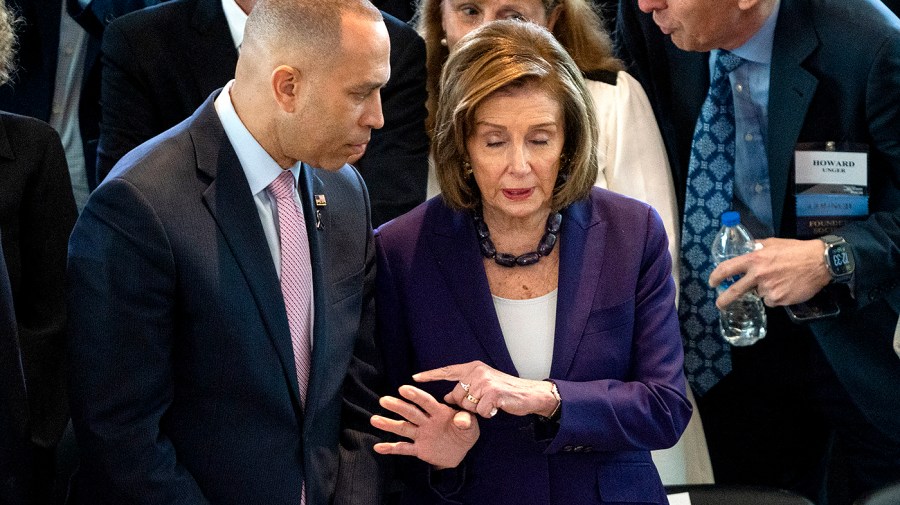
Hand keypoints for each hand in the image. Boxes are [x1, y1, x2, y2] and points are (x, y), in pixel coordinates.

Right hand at [371, 385, 478, 469]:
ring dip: (389, 424)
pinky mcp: (419, 449)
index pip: (426, 402)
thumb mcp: (471, 426)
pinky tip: (378, 447)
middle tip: (384, 400)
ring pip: (403, 428)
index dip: (415, 395)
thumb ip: (466, 421)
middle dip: (397, 406)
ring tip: (374, 420)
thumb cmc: (465, 432)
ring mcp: (421, 435)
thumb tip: (461, 420)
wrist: (461, 450)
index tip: (403, 389)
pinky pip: (403, 449)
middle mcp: (426, 421)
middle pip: (410, 413)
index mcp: (439, 412)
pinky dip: (391, 448)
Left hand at [413, 361, 558, 418]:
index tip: (414, 378)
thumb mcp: (484, 384)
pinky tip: (497, 407)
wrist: (529, 393)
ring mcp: (485, 382)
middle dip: (467, 405)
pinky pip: (480, 412)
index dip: (430, 375)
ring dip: (479, 410)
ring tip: (492, 403)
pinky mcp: (493, 394)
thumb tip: (446, 398)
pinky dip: (489, 414)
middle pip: (457, 397)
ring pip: (468, 406)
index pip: (447, 371)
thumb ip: (466, 388)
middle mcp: (477, 372)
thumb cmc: (505, 391)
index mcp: (473, 368)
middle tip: (484, 400)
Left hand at [708, 237, 830, 307]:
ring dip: (765, 290)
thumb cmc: (796, 250)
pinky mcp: (779, 299)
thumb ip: (757, 248)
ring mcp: (768, 289)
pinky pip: (772, 300)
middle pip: (734, 291)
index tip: (712, 282)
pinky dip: (776, 296)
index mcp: (754, 259)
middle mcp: (758, 275)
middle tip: (720, 304)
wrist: (819, 261)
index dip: (716, 276)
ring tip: (780, 280)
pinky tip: (786, 287)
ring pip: (759, 294)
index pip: (727, 268)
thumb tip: (747, 249)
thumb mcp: (773, 243)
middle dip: (724, 300)